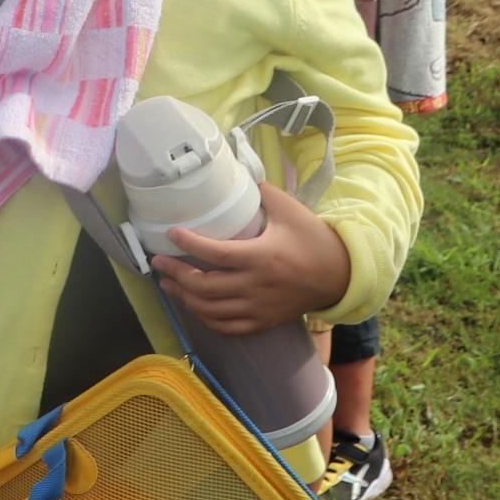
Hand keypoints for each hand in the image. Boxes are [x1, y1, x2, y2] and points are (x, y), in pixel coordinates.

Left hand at [152, 182, 352, 335]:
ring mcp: (258, 308)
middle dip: (175, 275)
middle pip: (205, 286)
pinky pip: (227, 327)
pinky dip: (205, 318)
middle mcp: (256, 286)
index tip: (170, 234)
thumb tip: (238, 172)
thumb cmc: (314, 239)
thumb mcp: (290, 210)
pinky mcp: (263, 321)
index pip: (215, 253)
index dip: (189, 244)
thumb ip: (262, 192)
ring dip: (184, 297)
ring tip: (168, 284)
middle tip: (158, 263)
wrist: (341, 276)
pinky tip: (193, 306)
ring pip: (210, 310)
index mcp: (261, 256)